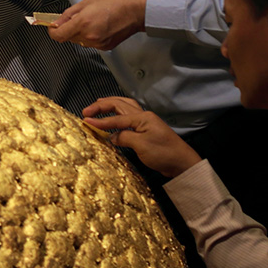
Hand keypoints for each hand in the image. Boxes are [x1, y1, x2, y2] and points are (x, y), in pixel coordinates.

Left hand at [49, 0, 146, 49]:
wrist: (135, 10)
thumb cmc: (115, 2)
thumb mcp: (86, 2)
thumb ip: (68, 14)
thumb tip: (57, 22)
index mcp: (82, 23)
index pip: (58, 35)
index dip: (53, 31)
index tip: (53, 27)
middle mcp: (88, 36)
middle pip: (68, 38)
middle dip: (69, 29)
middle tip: (79, 17)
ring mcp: (97, 43)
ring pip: (80, 41)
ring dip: (81, 32)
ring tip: (93, 20)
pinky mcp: (105, 47)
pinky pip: (91, 43)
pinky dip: (91, 36)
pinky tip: (100, 26)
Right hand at [82, 96, 201, 177]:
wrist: (182, 163)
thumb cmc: (163, 153)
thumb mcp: (141, 146)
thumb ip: (124, 137)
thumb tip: (111, 137)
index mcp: (142, 117)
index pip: (116, 118)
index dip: (100, 120)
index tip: (85, 121)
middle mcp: (143, 116)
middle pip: (119, 105)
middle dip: (101, 106)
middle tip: (86, 111)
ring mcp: (145, 123)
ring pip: (124, 107)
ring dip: (110, 105)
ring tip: (97, 106)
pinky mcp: (146, 131)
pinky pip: (127, 117)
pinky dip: (117, 115)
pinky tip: (112, 119)